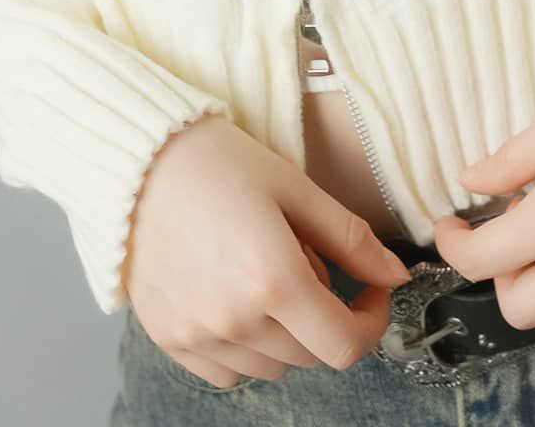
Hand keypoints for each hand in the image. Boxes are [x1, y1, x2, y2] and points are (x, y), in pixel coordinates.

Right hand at [125, 114, 410, 388]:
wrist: (139, 162)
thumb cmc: (220, 163)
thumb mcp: (297, 188)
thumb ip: (352, 239)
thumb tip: (396, 275)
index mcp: (274, 281)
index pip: (345, 345)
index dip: (370, 321)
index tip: (369, 291)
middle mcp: (235, 321)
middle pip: (311, 355)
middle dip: (327, 316)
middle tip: (309, 260)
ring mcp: (198, 337)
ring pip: (271, 365)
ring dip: (286, 333)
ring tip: (266, 271)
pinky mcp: (170, 340)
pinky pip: (227, 371)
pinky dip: (245, 347)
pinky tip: (236, 296)